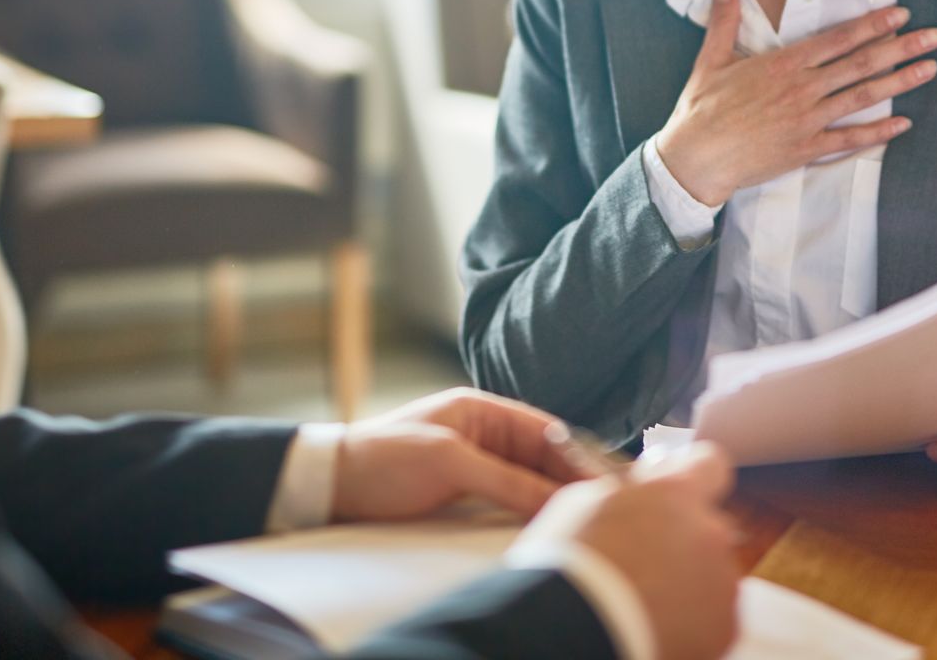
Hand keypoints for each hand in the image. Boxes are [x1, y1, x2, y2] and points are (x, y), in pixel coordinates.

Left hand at [330, 388, 589, 521]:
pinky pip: (507, 499)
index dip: (577, 454)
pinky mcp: (463, 493)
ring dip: (550, 498)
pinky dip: (527, 511)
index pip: (545, 430)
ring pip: (528, 480)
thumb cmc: (383, 460)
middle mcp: (483, 434)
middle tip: (601, 507)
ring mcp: (474, 464)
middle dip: (569, 479)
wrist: (331, 486)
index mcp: (482, 411)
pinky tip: (543, 526)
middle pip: (542, 457)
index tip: (605, 480)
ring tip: (581, 519)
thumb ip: (507, 479)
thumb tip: (557, 498)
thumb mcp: (450, 464)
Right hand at [518, 443, 741, 659]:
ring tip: (645, 601)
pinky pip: (714, 615)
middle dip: (683, 539)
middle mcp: (709, 531)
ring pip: (711, 573)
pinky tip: (656, 625)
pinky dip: (692, 621)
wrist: (572, 633)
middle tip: (644, 562)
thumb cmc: (567, 567)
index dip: (696, 476)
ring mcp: (722, 581)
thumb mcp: (583, 505)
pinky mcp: (725, 626)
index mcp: (674, 493)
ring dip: (688, 581)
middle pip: (707, 526)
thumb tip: (641, 488)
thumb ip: (627, 491)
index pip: (710, 464)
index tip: (682, 491)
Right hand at [652, 0, 936, 206]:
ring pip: (862, 97)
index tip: (901, 14)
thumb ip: (724, 21)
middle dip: (901, 48)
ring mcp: (807, 120)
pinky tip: (903, 124)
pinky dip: (877, 132)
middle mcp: (802, 89)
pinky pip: (848, 139)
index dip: (872, 25)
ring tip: (929, 70)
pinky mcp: (805, 149)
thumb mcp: (710, 59)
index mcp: (783, 64)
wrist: (694, 159)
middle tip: (934, 37)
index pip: (838, 39)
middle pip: (861, 63)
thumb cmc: (701, 110)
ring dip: (899, 83)